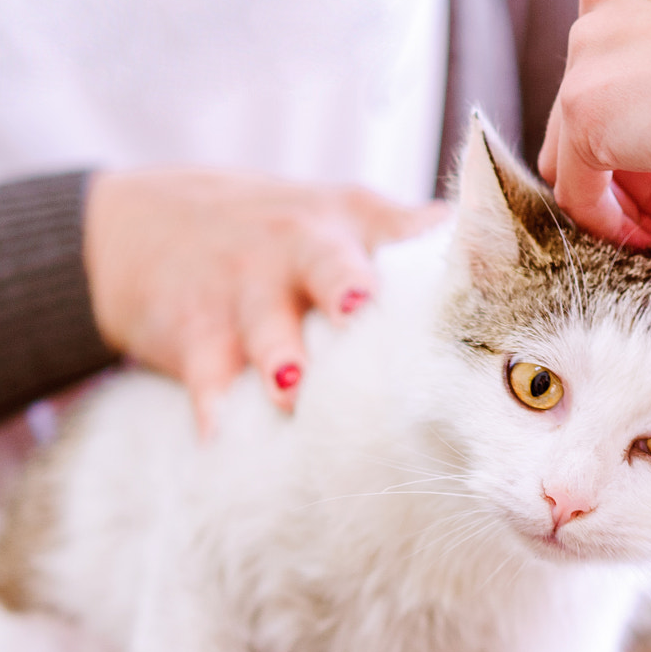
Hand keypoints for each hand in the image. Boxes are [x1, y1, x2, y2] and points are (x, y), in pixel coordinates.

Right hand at [83, 170, 443, 431]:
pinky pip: (203, 371)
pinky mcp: (190, 328)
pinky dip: (212, 404)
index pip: (401, 231)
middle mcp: (296, 248)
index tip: (471, 268)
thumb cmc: (273, 234)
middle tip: (358, 311)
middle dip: (343, 285)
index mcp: (348, 225)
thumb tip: (510, 249)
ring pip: (262, 322)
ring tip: (292, 390)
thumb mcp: (340, 216)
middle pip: (325, 261)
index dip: (439, 249)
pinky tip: (219, 435)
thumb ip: (413, 239)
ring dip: (278, 355)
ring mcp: (241, 288)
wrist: (140, 228)